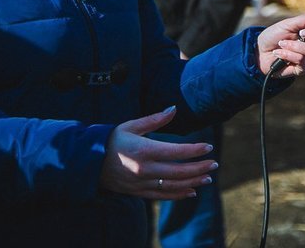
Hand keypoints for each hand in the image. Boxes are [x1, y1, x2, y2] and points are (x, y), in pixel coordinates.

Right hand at [99, 107, 216, 199]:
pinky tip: (191, 191)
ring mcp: (142, 183)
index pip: (176, 151)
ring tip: (208, 178)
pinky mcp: (138, 192)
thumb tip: (173, 108)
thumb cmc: (112, 140)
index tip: (208, 147)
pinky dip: (178, 194)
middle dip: (199, 167)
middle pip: (179, 171)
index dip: (194, 150)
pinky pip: (162, 196)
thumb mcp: (131, 126)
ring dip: (193, 182)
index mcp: (144, 150)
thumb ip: (155, 119)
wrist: (89, 162)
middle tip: (214, 163)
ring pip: (173, 186)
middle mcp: (144, 169)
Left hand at [256, 11, 304, 77]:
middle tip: (302, 33)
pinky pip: (302, 62)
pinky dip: (289, 56)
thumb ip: (304, 20)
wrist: (259, 53)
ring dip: (294, 47)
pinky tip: (280, 54)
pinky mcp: (303, 69)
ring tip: (282, 45)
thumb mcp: (288, 24)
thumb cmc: (274, 36)